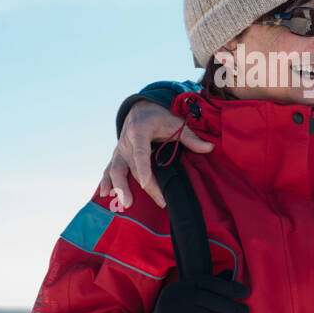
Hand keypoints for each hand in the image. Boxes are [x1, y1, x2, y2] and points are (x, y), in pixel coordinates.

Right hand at [98, 100, 212, 208]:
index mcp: (139, 131)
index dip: (142, 168)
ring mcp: (119, 150)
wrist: (140, 108)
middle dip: (136, 186)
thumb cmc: (159, 116)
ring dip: (118, 187)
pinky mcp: (116, 157)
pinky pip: (108, 170)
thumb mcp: (175, 122)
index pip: (140, 153)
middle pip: (130, 167)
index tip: (145, 183)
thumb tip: (209, 148)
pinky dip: (105, 182)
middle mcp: (126, 142)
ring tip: (126, 204)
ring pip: (114, 170)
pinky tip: (104, 195)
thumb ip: (190, 137)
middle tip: (143, 203)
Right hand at [132, 270, 250, 312]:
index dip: (229, 286)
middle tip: (245, 312)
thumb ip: (210, 287)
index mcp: (183, 284)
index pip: (210, 282)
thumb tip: (231, 273)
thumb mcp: (192, 297)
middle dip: (232, 307)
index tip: (245, 292)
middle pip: (211, 300)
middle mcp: (177, 296)